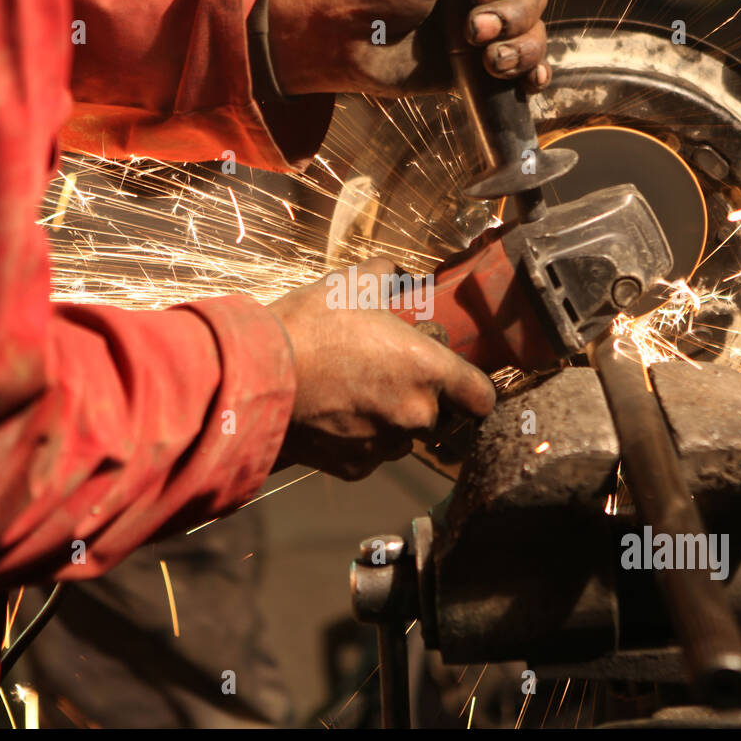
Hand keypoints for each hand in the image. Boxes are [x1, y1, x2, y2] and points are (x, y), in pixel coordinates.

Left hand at [266, 0, 556, 96]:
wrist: (339, 38)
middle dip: (511, 16)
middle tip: (471, 27)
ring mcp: (476, 30)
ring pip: (531, 35)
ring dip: (519, 49)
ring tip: (487, 59)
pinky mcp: (470, 68)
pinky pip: (515, 71)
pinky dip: (529, 75)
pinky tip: (530, 82)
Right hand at [267, 258, 496, 479]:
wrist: (258, 375)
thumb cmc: (309, 326)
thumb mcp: (352, 283)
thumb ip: (388, 276)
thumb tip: (398, 274)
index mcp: (428, 370)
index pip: (482, 397)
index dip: (472, 388)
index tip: (457, 381)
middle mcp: (416, 414)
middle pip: (441, 418)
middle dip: (422, 400)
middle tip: (389, 376)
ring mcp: (386, 445)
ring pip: (405, 439)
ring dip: (392, 422)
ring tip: (357, 394)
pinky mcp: (355, 467)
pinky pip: (370, 454)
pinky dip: (359, 441)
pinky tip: (335, 416)